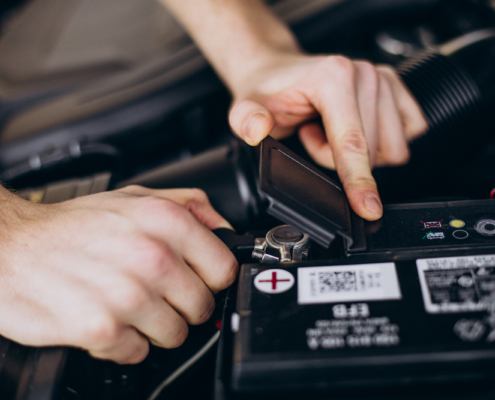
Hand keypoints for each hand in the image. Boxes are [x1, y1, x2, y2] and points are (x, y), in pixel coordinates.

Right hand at [0, 187, 236, 363]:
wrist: (12, 247)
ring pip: (175, 335)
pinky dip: (124, 342)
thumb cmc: (73, 225)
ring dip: (153, 326)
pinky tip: (106, 317)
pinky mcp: (103, 329)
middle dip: (181, 304)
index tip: (196, 279)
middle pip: (202, 307)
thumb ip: (190, 206)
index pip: (225, 269)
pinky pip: (139, 352)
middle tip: (154, 292)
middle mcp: (152, 257)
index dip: (211, 278)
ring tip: (127, 303)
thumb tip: (224, 229)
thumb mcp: (136, 197)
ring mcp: (129, 295)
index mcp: (167, 222)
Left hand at [229, 54, 427, 219]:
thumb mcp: (245, 107)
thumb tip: (258, 129)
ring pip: (391, 148)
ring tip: (327, 131)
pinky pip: (408, 134)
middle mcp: (364, 74)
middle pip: (372, 152)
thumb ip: (246, 119)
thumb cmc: (268, 91)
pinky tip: (351, 128)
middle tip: (310, 136)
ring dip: (359, 152)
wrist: (278, 71)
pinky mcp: (396, 88)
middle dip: (338, 159)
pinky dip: (379, 143)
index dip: (359, 181)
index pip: (352, 143)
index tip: (368, 208)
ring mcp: (384, 78)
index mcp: (333, 77)